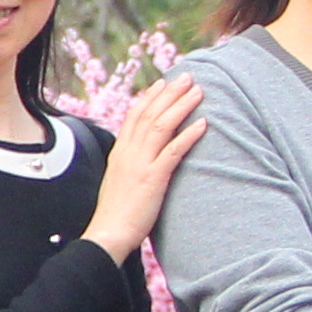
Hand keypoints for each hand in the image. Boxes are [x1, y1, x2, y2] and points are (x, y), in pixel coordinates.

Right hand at [86, 78, 205, 257]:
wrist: (108, 234)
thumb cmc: (115, 213)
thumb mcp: (118, 181)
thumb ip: (129, 164)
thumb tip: (139, 157)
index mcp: (120, 152)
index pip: (134, 116)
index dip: (150, 97)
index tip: (163, 83)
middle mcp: (128, 153)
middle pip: (150, 114)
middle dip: (170, 93)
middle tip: (188, 77)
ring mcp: (140, 164)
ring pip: (161, 126)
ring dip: (181, 106)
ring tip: (198, 92)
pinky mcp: (153, 178)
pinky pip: (173, 151)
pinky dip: (188, 135)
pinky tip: (203, 124)